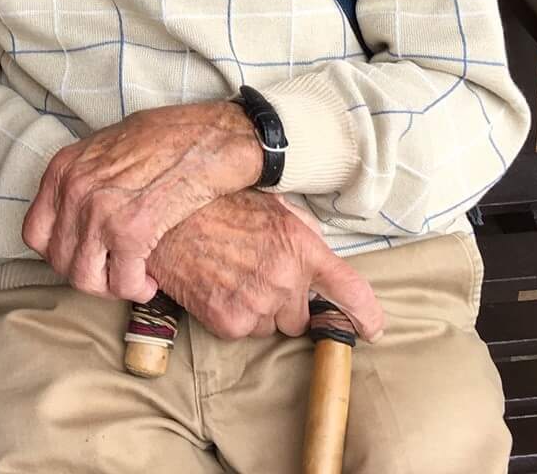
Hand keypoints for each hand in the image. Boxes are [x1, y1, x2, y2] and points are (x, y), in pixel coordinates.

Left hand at [22, 101, 265, 302]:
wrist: (208, 137)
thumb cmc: (167, 137)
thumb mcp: (108, 147)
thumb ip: (86, 178)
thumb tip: (78, 210)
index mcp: (63, 168)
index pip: (35, 233)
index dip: (59, 254)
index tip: (85, 256)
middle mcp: (73, 189)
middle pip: (59, 260)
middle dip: (89, 275)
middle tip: (115, 274)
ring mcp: (99, 210)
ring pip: (85, 278)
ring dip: (111, 287)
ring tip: (133, 280)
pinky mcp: (132, 230)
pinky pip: (122, 282)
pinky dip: (136, 289)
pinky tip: (151, 282)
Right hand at [147, 190, 383, 341]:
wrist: (163, 219)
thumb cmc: (216, 204)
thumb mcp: (269, 204)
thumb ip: (301, 232)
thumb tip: (319, 260)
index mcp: (300, 244)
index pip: (350, 289)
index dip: (366, 315)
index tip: (372, 329)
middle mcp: (284, 277)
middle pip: (301, 317)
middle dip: (284, 303)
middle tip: (256, 274)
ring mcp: (257, 302)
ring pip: (270, 326)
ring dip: (257, 310)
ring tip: (230, 275)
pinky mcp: (229, 321)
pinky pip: (244, 332)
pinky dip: (232, 316)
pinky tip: (216, 286)